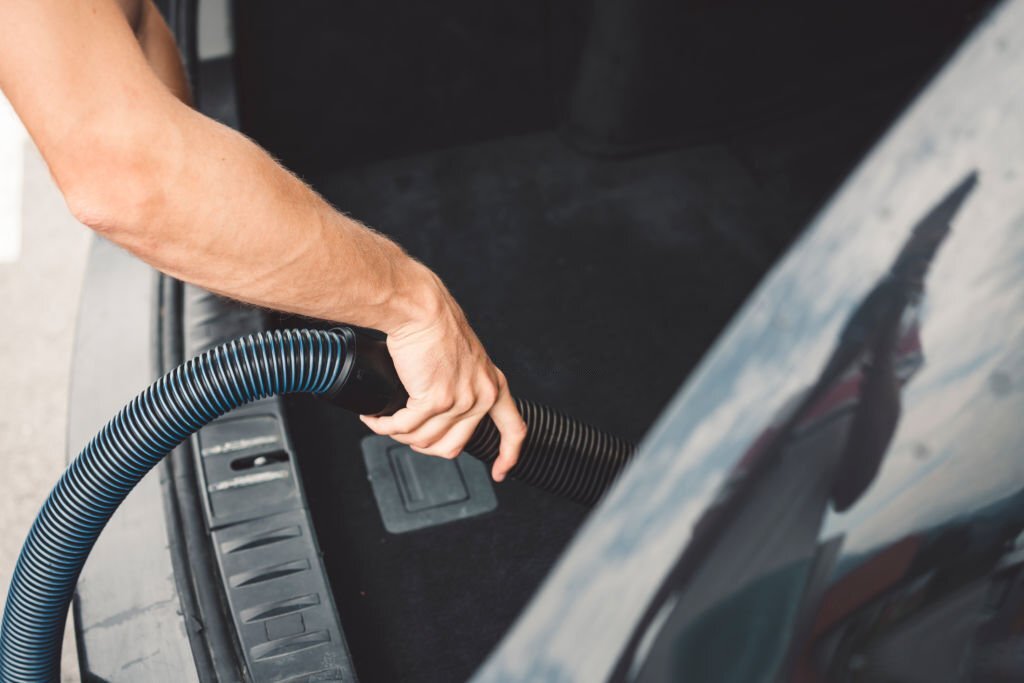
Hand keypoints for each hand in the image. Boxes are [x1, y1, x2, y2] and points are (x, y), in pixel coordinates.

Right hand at [360, 274, 526, 481]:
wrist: (421, 307)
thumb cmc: (434, 325)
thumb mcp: (464, 359)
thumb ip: (462, 385)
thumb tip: (438, 415)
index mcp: (493, 385)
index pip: (514, 430)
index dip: (509, 455)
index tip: (500, 472)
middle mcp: (482, 396)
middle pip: (453, 446)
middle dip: (422, 445)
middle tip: (405, 433)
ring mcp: (461, 400)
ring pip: (425, 440)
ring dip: (398, 435)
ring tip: (384, 421)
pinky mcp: (436, 399)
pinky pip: (405, 427)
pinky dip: (384, 426)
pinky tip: (374, 418)